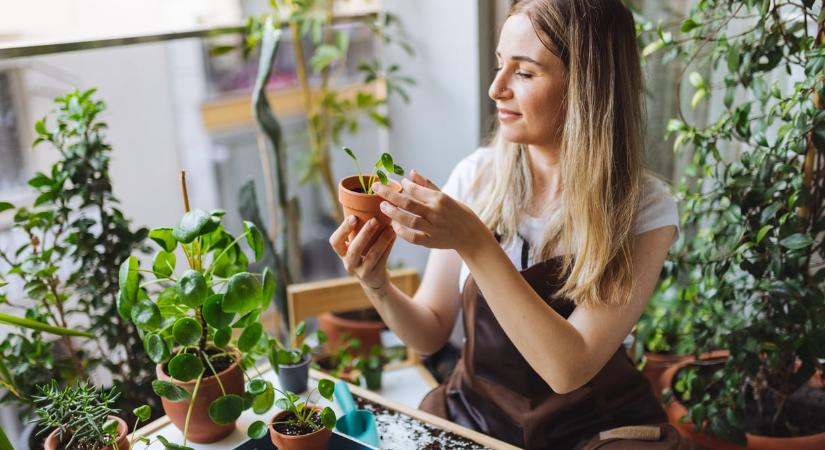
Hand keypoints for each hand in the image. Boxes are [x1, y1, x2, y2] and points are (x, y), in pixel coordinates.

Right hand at [329, 215, 396, 292]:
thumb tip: (369, 201)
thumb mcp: (358, 244)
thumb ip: (359, 229)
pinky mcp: (375, 275)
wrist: (375, 280)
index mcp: (342, 252)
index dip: (343, 230)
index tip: (353, 218)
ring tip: (391, 228)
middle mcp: (349, 263)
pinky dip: (389, 246)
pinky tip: (394, 235)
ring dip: (382, 240)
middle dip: (364, 234)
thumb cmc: (365, 254)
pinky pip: (383, 259)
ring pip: (371, 256)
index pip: (335, 242)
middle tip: (374, 220)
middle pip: (354, 250)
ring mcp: (361, 271)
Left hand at [372, 170, 486, 252]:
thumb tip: (411, 172)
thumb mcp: (444, 195)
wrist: (470, 234)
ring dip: (393, 213)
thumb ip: (426, 184)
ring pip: (409, 220)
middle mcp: (436, 212)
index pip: (416, 189)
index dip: (403, 185)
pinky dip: (402, 232)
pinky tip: (394, 225)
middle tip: (376, 188)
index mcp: (440, 198)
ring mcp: (433, 228)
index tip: (396, 182)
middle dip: (389, 194)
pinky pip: (413, 237)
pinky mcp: (432, 242)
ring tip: (382, 206)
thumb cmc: (456, 212)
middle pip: (408, 203)